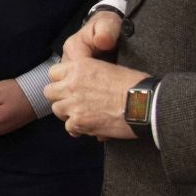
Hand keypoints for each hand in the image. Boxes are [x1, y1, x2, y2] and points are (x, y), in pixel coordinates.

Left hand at [45, 12, 144, 139]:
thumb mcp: (109, 69)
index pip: (53, 72)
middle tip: (73, 102)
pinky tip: (89, 127)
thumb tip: (86, 86)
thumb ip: (90, 76)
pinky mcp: (79, 122)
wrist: (145, 104)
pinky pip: (69, 128)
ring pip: (56, 110)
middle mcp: (72, 84)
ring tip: (82, 115)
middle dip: (60, 97)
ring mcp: (73, 104)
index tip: (69, 86)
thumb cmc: (134, 86)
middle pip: (49, 92)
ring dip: (67, 113)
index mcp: (79, 67)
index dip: (61, 80)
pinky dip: (78, 129)